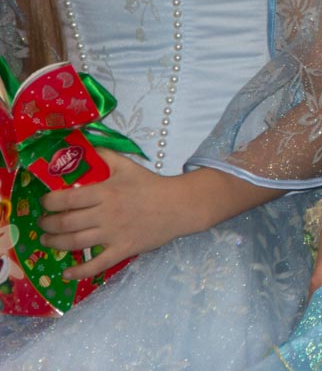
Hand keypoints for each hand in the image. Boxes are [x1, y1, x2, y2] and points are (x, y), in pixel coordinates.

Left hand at [39, 158, 204, 280]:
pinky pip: (97, 264)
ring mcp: (114, 234)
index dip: (49, 203)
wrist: (178, 205)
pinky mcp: (123, 249)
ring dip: (55, 243)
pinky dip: (79, 271)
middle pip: (66, 223)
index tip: (44, 203)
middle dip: (47, 224)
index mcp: (106, 192)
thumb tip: (86, 147)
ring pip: (75, 243)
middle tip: (43, 223)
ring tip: (47, 241)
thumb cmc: (151, 185)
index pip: (67, 199)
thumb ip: (106, 156)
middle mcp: (106, 214)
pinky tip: (67, 273)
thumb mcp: (128, 166)